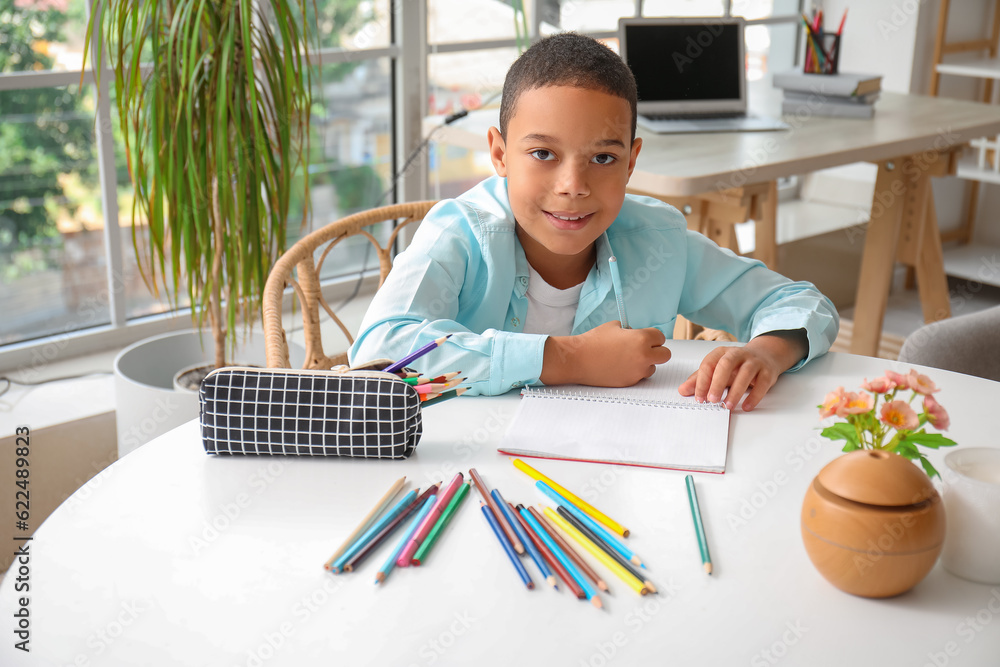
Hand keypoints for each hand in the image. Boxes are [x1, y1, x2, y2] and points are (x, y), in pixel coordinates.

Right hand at [541, 321, 671, 386]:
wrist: (578, 359)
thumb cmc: (593, 341)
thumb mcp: (614, 326)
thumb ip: (630, 330)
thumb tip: (635, 334)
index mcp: (641, 338)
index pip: (661, 337)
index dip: (652, 337)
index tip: (646, 338)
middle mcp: (643, 356)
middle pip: (665, 355)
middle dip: (656, 351)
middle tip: (645, 349)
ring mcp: (637, 371)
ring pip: (653, 367)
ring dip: (645, 363)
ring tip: (628, 359)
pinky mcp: (630, 382)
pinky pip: (640, 376)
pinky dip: (634, 372)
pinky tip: (620, 367)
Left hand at [678, 331, 807, 410]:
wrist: (765, 356)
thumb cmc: (736, 365)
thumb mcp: (717, 370)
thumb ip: (699, 380)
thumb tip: (682, 390)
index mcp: (721, 353)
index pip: (709, 364)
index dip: (703, 381)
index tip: (699, 397)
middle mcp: (738, 354)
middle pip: (726, 364)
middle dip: (717, 382)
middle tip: (712, 400)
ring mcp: (754, 362)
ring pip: (746, 373)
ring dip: (736, 391)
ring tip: (727, 406)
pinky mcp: (767, 372)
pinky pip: (762, 384)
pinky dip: (754, 396)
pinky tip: (746, 406)